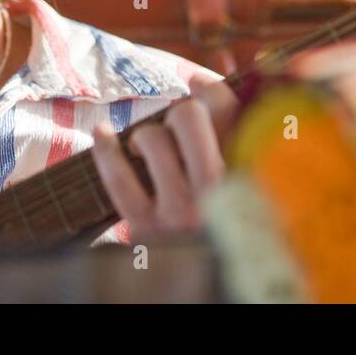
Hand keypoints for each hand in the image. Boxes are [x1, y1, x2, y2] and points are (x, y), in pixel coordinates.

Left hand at [91, 79, 238, 239]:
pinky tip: (104, 136)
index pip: (229, 109)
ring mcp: (180, 213)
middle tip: (179, 133)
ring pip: (152, 138)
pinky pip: (117, 177)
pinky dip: (106, 150)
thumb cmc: (226, 224)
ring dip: (148, 137)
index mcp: (251, 176)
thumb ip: (235, 129)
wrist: (203, 286)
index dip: (208, 86)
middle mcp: (219, 193)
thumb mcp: (245, 182)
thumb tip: (208, 69)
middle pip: (189, 115)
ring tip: (152, 154)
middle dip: (179, 114)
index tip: (198, 83)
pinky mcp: (146, 229)